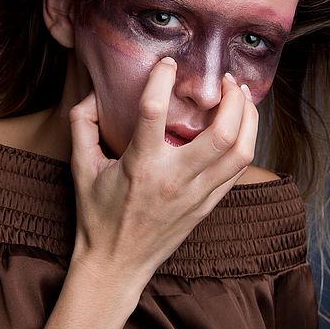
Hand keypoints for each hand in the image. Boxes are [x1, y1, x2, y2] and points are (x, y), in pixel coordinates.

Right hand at [68, 57, 258, 295]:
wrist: (117, 265)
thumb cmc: (97, 216)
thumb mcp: (81, 168)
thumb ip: (81, 125)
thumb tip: (93, 94)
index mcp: (140, 166)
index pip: (154, 112)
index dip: (163, 79)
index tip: (169, 62)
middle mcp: (175, 179)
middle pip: (221, 134)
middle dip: (232, 99)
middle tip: (226, 78)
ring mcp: (197, 195)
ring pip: (240, 152)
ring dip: (249, 118)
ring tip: (242, 95)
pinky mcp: (209, 205)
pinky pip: (238, 170)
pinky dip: (246, 141)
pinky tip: (242, 125)